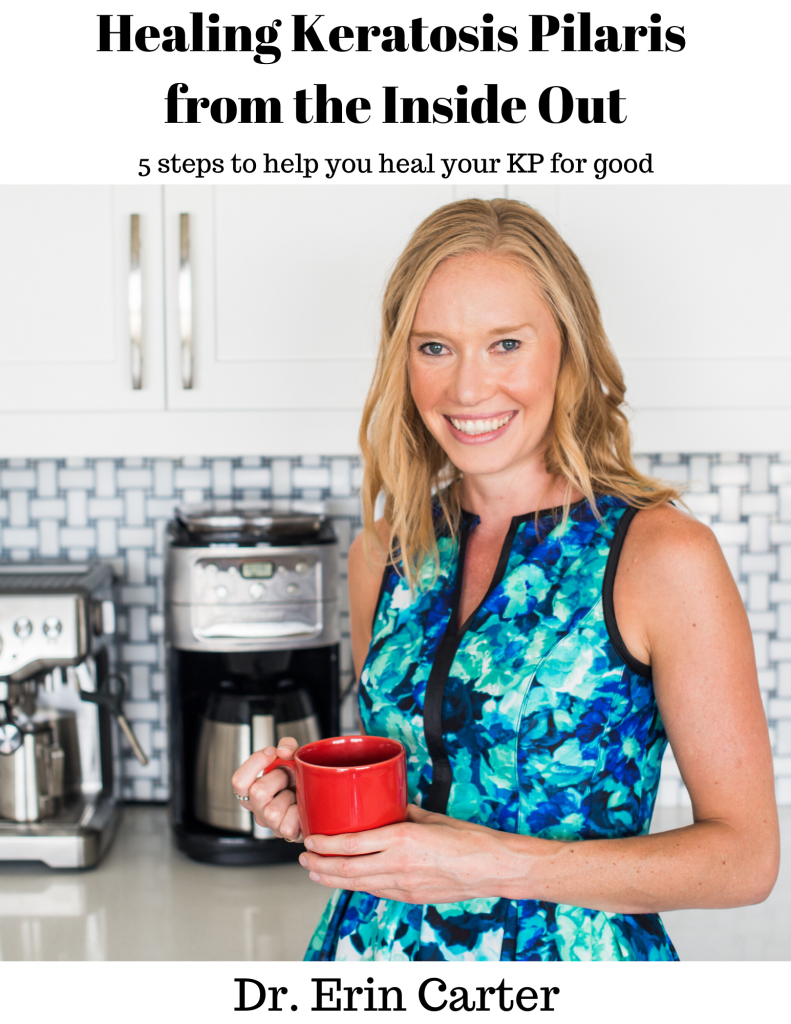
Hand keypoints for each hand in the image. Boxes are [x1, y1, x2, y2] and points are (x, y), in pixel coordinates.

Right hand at [231, 737, 302, 841]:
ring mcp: (270, 823)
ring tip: (297, 794)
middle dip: (279, 778)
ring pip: (272, 810)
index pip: (238, 781)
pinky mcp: (286, 833)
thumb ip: (287, 745)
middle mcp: (257, 808)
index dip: (254, 763)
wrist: (320, 799)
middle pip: (256, 792)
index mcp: (252, 789)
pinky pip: (288, 825)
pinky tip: (303, 807)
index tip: (272, 753)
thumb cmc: (300, 779)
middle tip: (290, 777)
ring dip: (291, 797)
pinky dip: (300, 813)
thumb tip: (283, 751)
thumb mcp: (293, 756)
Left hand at [298, 804, 532, 903]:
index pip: (352, 844)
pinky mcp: (411, 897)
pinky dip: (358, 886)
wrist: (491, 866)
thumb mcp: (430, 817)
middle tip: (303, 858)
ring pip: (358, 885)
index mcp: (402, 839)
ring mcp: (404, 885)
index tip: (311, 838)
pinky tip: (348, 881)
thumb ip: (403, 813)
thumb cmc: (467, 839)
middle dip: (320, 865)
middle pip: (348, 869)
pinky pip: (377, 891)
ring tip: (315, 873)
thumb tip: (385, 807)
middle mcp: (399, 864)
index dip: (326, 844)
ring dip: (332, 879)